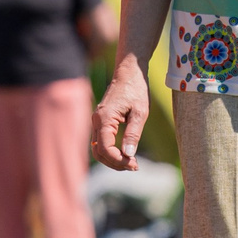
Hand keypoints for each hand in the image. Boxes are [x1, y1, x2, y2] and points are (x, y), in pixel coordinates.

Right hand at [93, 55, 152, 169]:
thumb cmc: (136, 89)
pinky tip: (126, 154)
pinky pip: (101, 142)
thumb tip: (129, 155)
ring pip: (98, 149)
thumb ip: (133, 133)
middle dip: (115, 163)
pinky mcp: (101, 121)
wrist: (129, 71)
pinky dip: (111, 151)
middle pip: (98, 153)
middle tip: (135, 166)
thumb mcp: (140, 112)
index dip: (118, 161)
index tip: (134, 164)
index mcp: (104, 119)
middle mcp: (96, 121)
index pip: (105, 149)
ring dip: (112, 159)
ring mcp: (97, 121)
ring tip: (131, 163)